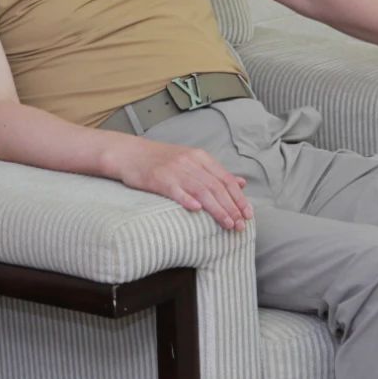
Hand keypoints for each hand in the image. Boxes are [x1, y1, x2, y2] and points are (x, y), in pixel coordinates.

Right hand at [108, 137, 253, 230]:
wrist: (129, 153)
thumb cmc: (161, 160)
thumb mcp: (191, 160)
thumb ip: (215, 172)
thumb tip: (241, 183)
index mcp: (200, 157)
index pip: (225, 178)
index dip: (238, 197)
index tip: (248, 214)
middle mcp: (189, 162)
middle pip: (216, 186)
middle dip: (231, 207)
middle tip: (241, 225)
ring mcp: (174, 169)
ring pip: (201, 190)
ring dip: (217, 208)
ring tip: (227, 224)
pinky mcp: (158, 178)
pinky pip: (175, 189)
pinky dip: (187, 199)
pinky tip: (197, 210)